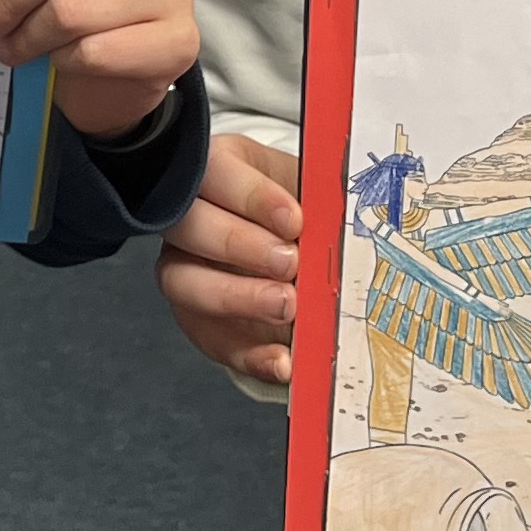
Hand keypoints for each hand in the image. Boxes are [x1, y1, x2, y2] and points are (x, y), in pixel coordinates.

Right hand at [157, 136, 301, 388]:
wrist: (296, 241)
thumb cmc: (301, 205)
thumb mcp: (310, 188)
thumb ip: (316, 196)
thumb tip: (347, 207)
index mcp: (216, 171)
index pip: (214, 173)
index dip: (250, 196)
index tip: (294, 219)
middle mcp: (188, 216)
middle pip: (188, 226)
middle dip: (240, 246)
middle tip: (290, 263)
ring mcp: (183, 267)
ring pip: (183, 282)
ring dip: (238, 298)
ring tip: (288, 306)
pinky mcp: (196, 317)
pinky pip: (210, 338)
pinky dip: (248, 353)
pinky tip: (282, 360)